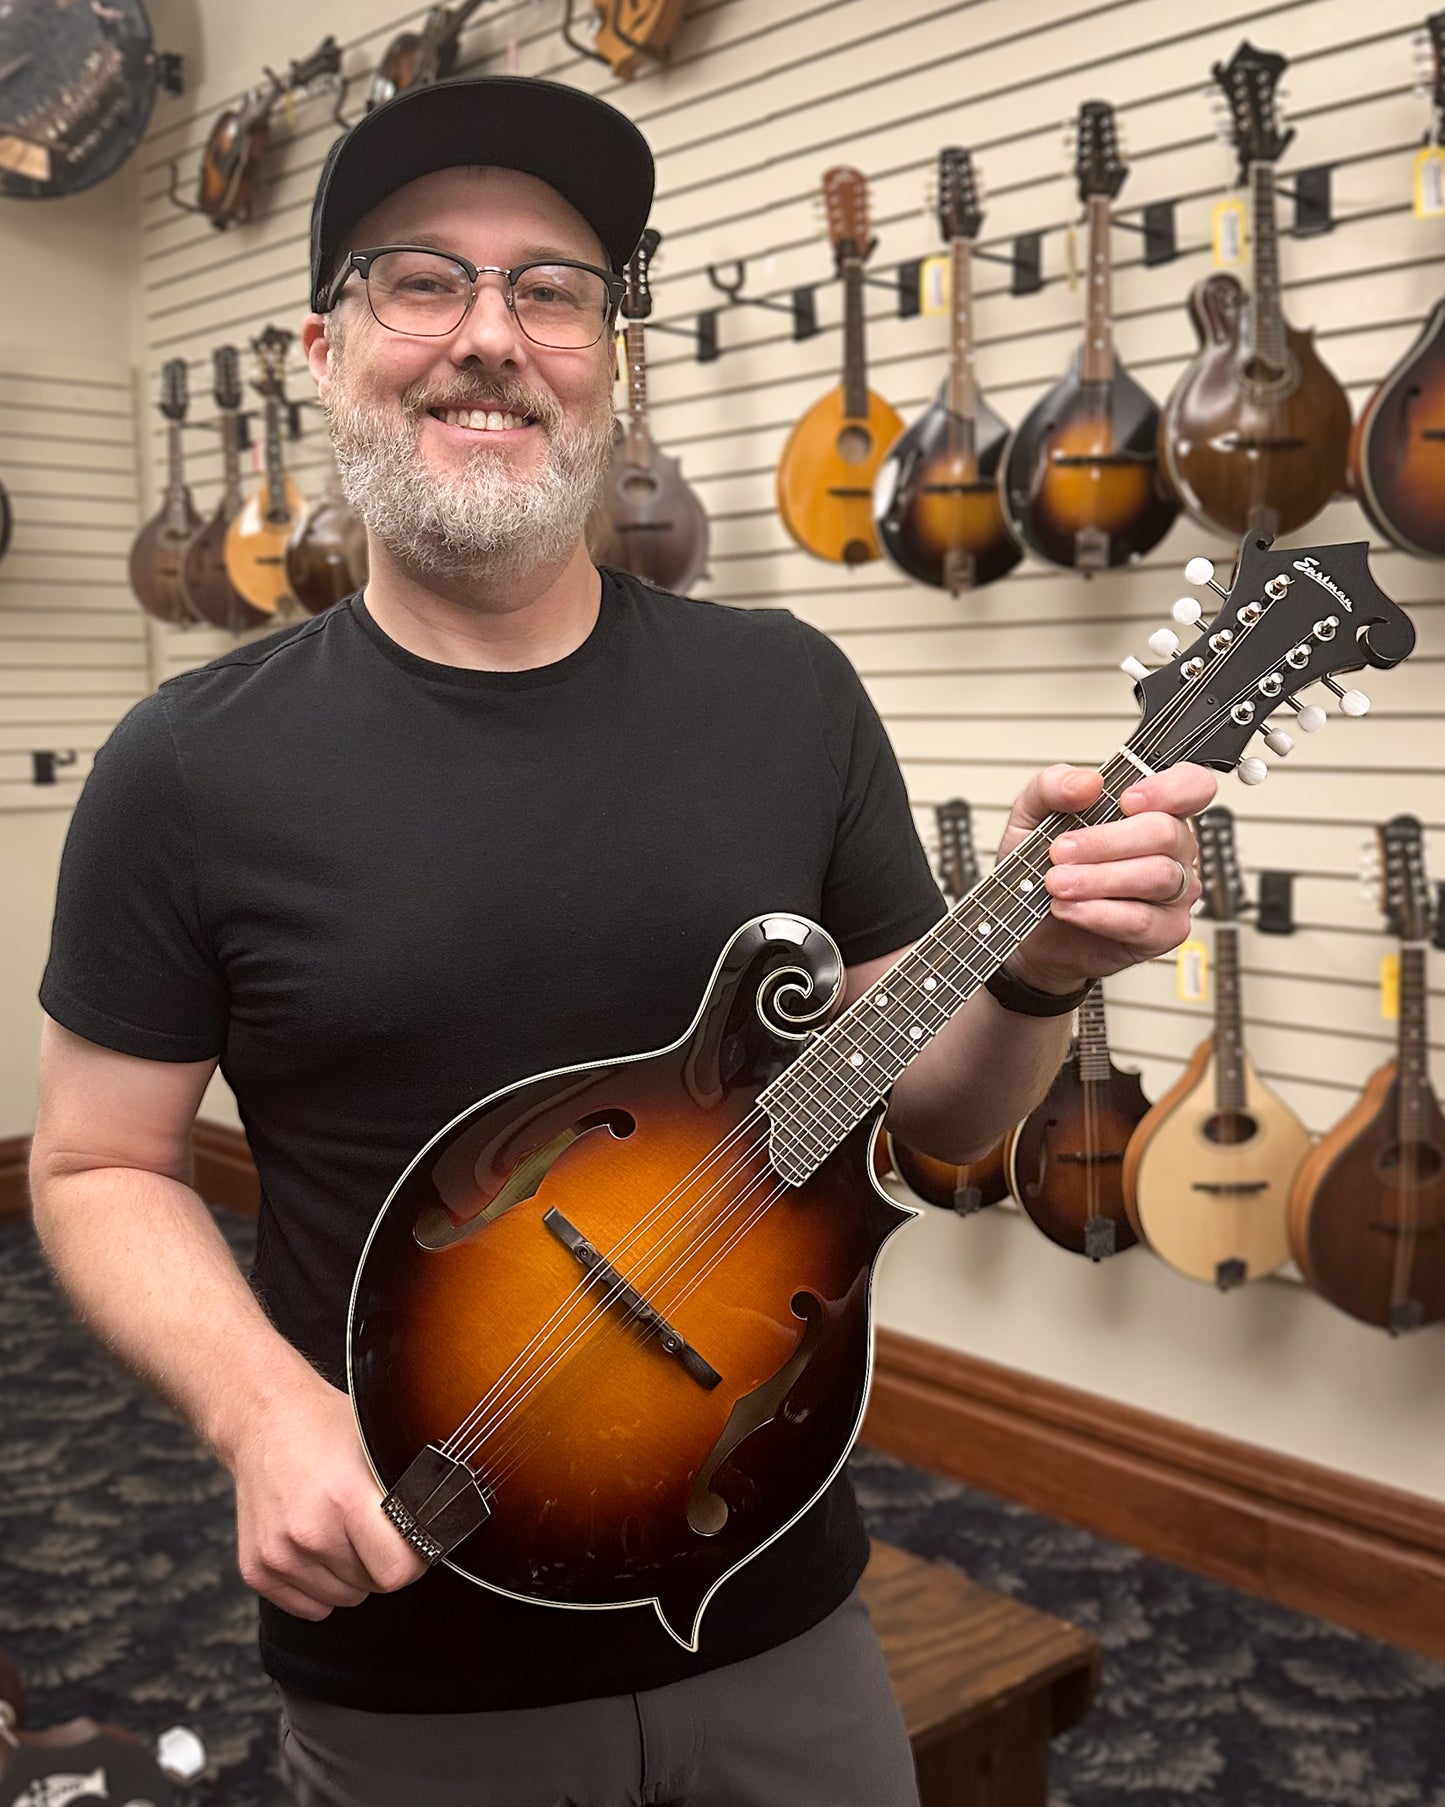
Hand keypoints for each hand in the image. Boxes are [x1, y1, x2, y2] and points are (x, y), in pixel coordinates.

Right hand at [225, 1369, 428, 1620]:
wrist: (264, 1420)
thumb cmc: (326, 1428)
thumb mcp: (377, 1443)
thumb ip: (406, 1489)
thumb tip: (442, 1521)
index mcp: (345, 1498)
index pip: (396, 1571)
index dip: (413, 1559)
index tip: (414, 1542)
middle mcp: (309, 1531)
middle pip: (371, 1586)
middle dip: (380, 1561)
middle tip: (371, 1526)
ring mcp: (279, 1554)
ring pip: (342, 1599)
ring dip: (351, 1575)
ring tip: (342, 1529)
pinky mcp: (257, 1569)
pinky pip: (308, 1607)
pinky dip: (320, 1586)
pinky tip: (318, 1546)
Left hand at [996, 762, 1216, 991]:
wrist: (1025, 923)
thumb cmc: (1041, 863)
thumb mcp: (1032, 813)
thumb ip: (1053, 786)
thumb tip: (1086, 782)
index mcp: (1153, 809)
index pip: (1193, 786)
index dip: (1169, 789)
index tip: (1126, 800)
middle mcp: (1173, 848)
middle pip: (1166, 832)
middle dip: (1107, 841)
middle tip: (1061, 852)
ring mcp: (1175, 890)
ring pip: (1158, 876)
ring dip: (1099, 879)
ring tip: (1057, 883)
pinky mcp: (1164, 931)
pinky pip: (1143, 920)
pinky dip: (1100, 913)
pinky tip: (1069, 907)